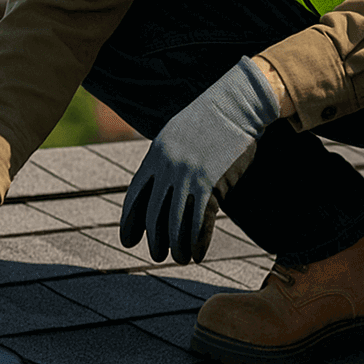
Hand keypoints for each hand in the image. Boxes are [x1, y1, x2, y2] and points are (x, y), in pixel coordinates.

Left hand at [119, 57, 280, 264]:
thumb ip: (164, 158)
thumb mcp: (176, 134)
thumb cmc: (208, 120)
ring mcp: (189, 177)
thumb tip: (155, 182)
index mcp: (156, 156)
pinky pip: (200, 222)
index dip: (129, 222)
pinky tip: (198, 254)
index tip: (128, 242)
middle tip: (157, 255)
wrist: (235, 105)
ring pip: (176, 223)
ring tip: (180, 258)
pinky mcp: (211, 184)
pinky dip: (198, 242)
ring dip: (177, 247)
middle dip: (154, 240)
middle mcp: (168, 168)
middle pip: (153, 215)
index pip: (135, 196)